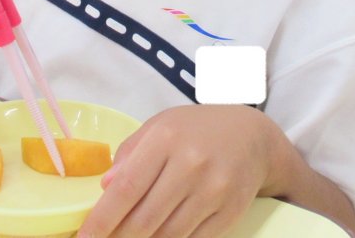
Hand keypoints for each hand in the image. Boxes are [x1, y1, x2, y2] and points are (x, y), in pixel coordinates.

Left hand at [78, 105, 277, 237]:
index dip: (101, 219)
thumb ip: (129, 154)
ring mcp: (214, 190)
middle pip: (144, 219)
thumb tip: (105, 188)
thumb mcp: (160, 127)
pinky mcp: (230, 212)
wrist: (252, 136)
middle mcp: (191, 164)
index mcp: (166, 139)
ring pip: (168, 236)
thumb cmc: (196, 131)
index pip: (127, 188)